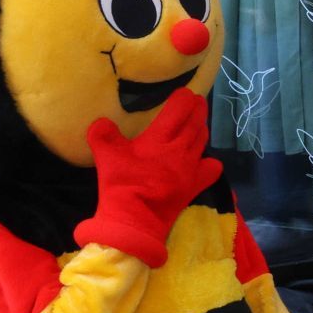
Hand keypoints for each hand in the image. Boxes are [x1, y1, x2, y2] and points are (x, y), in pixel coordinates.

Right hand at [72, 89, 221, 265]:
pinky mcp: (194, 187)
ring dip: (202, 130)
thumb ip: (103, 136)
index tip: (185, 93)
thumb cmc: (122, 185)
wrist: (135, 220)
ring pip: (202, 143)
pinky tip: (207, 161)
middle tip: (198, 102)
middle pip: (194, 124)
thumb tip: (101, 122)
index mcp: (159, 139)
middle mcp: (180, 150)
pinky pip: (211, 170)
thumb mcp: (106, 157)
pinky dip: (210, 163)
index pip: (177, 111)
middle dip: (197, 111)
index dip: (183, 99)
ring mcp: (190, 169)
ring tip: (199, 124)